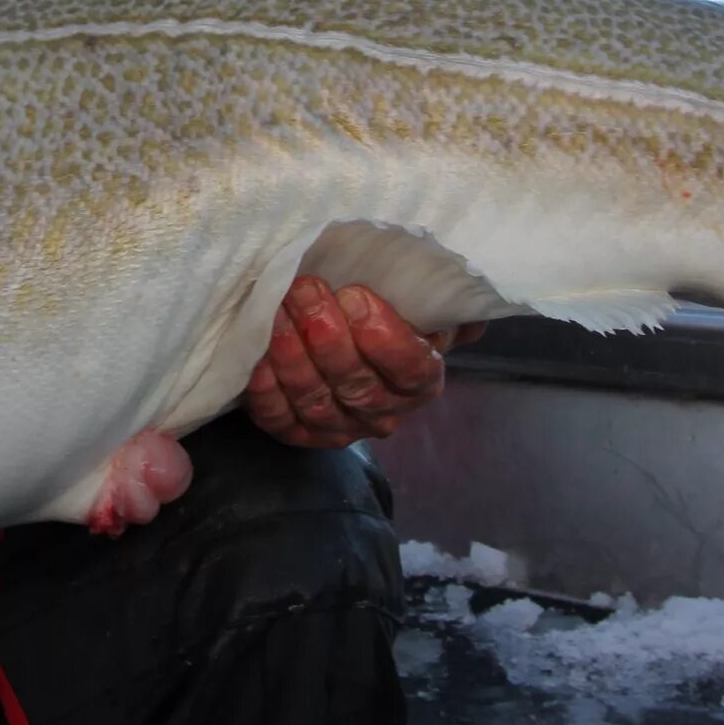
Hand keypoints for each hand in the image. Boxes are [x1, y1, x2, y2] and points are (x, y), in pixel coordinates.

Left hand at [243, 276, 482, 448]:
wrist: (345, 341)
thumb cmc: (384, 313)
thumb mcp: (419, 303)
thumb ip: (440, 301)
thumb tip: (465, 304)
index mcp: (420, 382)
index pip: (411, 370)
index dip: (383, 337)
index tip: (355, 296)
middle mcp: (383, 413)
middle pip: (357, 384)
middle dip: (327, 335)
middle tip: (305, 290)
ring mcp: (340, 428)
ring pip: (316, 400)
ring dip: (292, 355)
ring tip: (276, 311)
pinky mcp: (299, 434)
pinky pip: (281, 419)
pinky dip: (267, 392)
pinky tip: (257, 360)